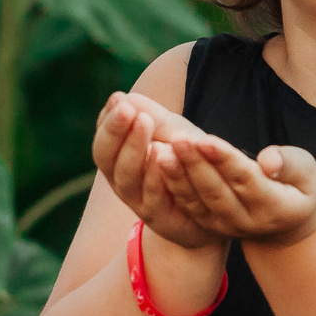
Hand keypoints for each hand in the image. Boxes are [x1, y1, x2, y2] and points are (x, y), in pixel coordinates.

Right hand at [92, 91, 226, 250]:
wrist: (211, 205)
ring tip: (144, 124)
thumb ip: (151, 116)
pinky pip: (155, 199)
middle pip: (108, 160)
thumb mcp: (171, 133)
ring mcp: (140, 202)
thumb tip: (121, 96)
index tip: (119, 100)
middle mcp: (123, 182)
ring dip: (135, 150)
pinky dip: (156, 177)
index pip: (104, 141)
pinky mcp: (162, 219)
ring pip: (128, 179)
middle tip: (128, 110)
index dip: (108, 122)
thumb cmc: (186, 161)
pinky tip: (162, 154)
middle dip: (116, 133)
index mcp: (119, 160)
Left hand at [157, 132, 315, 247]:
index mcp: (273, 205)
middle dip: (194, 165)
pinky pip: (186, 204)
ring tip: (158, 149)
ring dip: (176, 175)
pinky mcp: (207, 224)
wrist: (285, 225)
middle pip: (215, 191)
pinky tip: (154, 161)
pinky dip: (169, 184)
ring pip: (196, 200)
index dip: (224, 160)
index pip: (245, 180)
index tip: (205, 138)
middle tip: (176, 138)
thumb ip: (290, 164)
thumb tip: (268, 161)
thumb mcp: (306, 173)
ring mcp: (224, 226)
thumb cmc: (298, 187)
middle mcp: (245, 220)